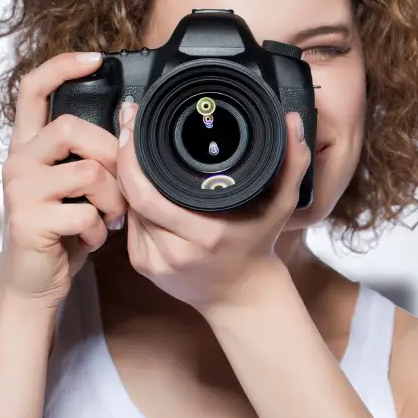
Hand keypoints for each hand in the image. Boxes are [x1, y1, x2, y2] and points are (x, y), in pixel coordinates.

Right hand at [0, 52, 127, 308]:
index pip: (33, 89)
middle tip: (121, 186)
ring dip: (112, 200)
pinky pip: (84, 212)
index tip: (95, 58)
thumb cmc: (61, 232)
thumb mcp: (73, 187)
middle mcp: (17, 162)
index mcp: (28, 147)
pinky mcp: (28, 220)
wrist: (35, 284)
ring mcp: (19, 190)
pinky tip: (91, 241)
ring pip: (87, 171)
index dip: (61, 65)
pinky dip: (98, 230)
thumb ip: (87, 155)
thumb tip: (128, 125)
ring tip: (109, 219)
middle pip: (70, 127)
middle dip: (109, 154)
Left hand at [115, 101, 311, 311]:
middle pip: (132, 196)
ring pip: (130, 208)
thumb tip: (292, 120)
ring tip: (135, 147)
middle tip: (129, 124)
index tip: (136, 121)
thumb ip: (293, 163)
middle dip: (125, 157)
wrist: (243, 297)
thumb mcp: (282, 205)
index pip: (147, 192)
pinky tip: (141, 184)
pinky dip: (135, 202)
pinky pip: (132, 225)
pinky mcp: (143, 266)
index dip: (134, 157)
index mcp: (205, 235)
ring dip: (129, 178)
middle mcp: (175, 252)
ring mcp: (155, 262)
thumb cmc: (260, 245)